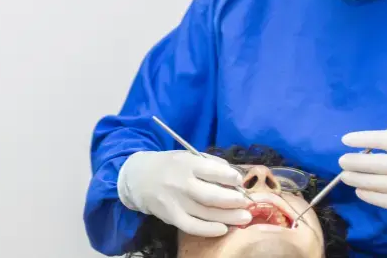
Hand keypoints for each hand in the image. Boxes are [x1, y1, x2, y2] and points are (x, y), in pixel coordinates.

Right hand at [117, 150, 252, 236]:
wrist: (139, 178)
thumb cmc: (170, 166)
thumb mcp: (188, 156)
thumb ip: (211, 163)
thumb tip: (234, 176)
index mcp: (187, 164)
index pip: (212, 170)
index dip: (230, 177)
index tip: (240, 181)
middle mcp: (181, 183)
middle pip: (211, 195)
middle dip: (233, 201)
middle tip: (247, 203)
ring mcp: (175, 202)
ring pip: (205, 213)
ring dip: (228, 217)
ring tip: (245, 218)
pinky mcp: (171, 217)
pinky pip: (193, 227)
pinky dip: (209, 230)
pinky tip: (223, 228)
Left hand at [339, 131, 386, 250]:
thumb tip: (359, 153)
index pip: (386, 139)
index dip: (364, 138)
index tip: (345, 140)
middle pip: (378, 162)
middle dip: (355, 162)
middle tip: (341, 161)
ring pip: (378, 182)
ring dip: (357, 179)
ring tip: (344, 177)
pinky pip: (383, 199)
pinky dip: (368, 195)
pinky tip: (359, 191)